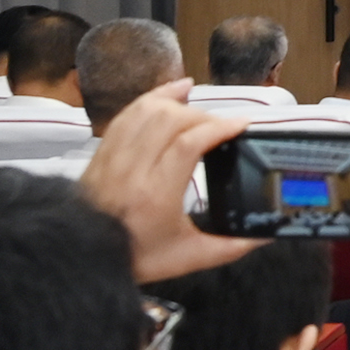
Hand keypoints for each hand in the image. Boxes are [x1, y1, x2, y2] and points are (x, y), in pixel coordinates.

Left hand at [79, 83, 252, 283]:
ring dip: (180, 105)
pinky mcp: (104, 151)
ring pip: (148, 110)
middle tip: (223, 128)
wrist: (84, 256)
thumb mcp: (189, 257)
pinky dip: (154, 97)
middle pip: (170, 120)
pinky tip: (176, 91)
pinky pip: (129, 112)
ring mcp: (114, 157)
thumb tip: (266, 234)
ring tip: (202, 112)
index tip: (242, 124)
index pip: (188, 144)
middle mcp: (132, 170)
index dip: (219, 127)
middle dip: (204, 116)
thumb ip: (230, 246)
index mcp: (156, 196)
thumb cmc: (136, 256)